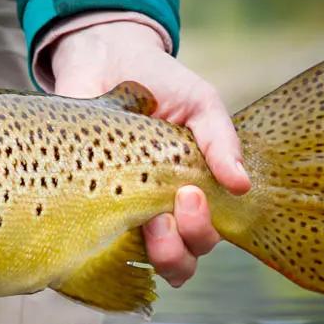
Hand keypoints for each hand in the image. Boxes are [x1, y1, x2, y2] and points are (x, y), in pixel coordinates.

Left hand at [47, 20, 250, 286]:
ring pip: (141, 264)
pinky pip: (89, 249)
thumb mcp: (199, 103)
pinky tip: (101, 225)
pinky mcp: (81, 207)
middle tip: (170, 206)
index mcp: (189, 195)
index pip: (204, 238)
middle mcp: (156, 213)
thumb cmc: (158, 84)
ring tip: (147, 220)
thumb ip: (220, 140)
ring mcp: (118, 213)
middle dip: (182, 245)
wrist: (101, 59)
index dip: (202, 232)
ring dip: (153, 252)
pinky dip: (99, 249)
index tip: (191, 195)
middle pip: (180, 261)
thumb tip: (242, 185)